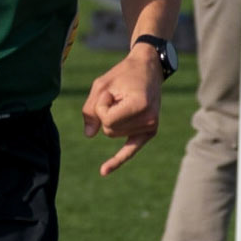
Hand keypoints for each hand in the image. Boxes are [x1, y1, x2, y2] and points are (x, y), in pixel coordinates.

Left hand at [82, 46, 160, 174]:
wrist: (147, 69)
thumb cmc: (122, 75)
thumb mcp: (101, 85)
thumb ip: (91, 109)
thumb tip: (89, 134)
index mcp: (141, 106)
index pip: (107, 120)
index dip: (101, 106)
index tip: (110, 92)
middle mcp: (149, 120)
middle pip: (108, 130)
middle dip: (105, 112)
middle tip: (119, 94)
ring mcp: (151, 127)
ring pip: (112, 134)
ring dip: (111, 117)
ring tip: (124, 101)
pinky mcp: (148, 132)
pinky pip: (130, 150)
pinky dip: (117, 161)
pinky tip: (104, 171)